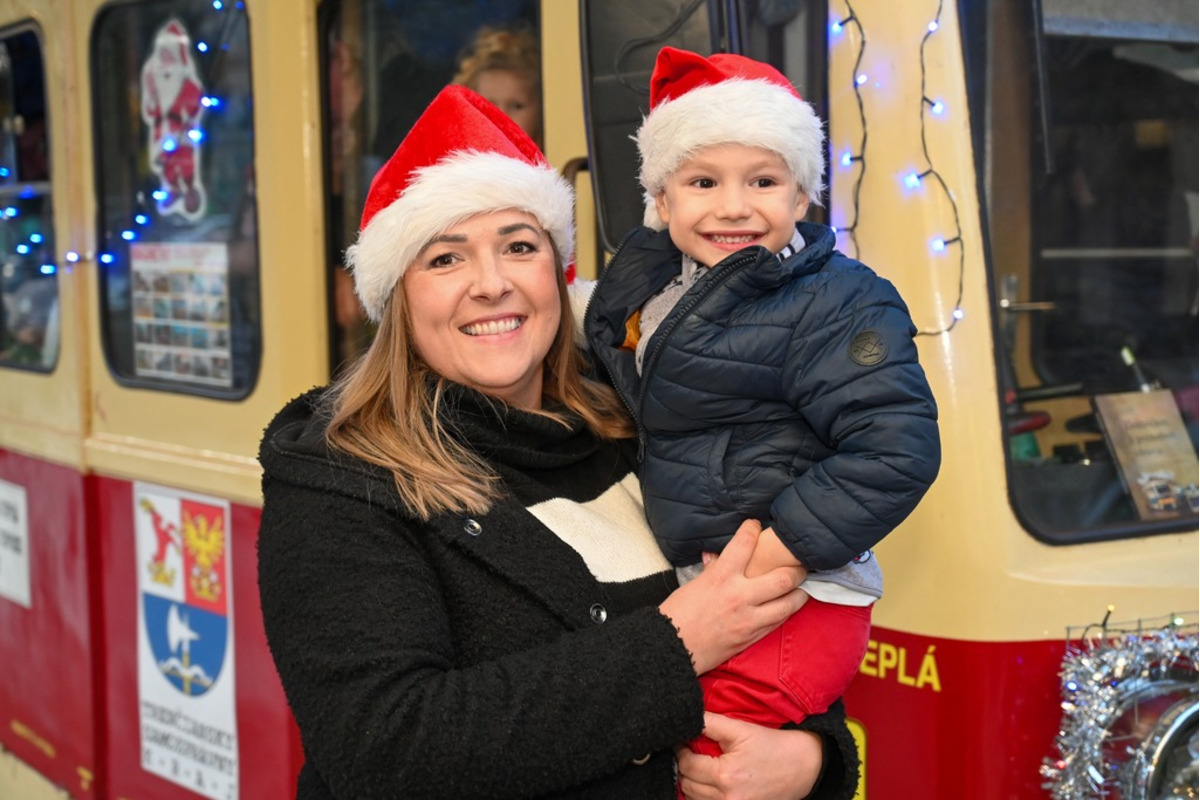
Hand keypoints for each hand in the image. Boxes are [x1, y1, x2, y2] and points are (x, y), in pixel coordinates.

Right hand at [659, 519, 807, 674]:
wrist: (673, 648)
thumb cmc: (677, 615)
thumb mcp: (693, 585)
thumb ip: (711, 571)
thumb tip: (714, 557)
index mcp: (721, 577)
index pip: (744, 543)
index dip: (752, 529)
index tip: (755, 525)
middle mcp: (740, 596)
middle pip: (782, 577)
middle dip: (796, 568)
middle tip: (799, 563)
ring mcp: (749, 619)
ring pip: (789, 603)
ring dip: (799, 593)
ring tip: (801, 586)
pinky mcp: (752, 636)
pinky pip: (778, 622)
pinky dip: (786, 611)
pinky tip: (787, 605)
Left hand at [676, 713, 823, 799]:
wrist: (803, 766)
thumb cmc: (771, 745)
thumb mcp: (740, 729)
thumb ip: (709, 723)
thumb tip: (688, 719)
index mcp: (725, 776)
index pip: (687, 766)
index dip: (681, 751)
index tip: (682, 742)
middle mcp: (727, 798)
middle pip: (687, 785)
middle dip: (684, 767)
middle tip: (690, 753)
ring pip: (695, 799)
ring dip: (692, 783)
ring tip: (699, 767)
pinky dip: (704, 795)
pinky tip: (709, 783)